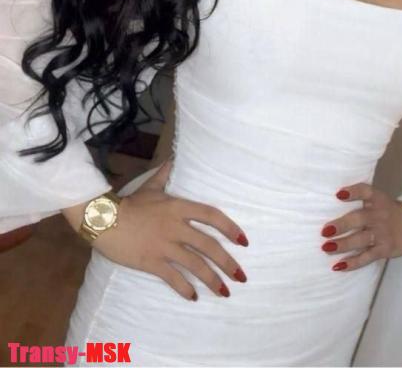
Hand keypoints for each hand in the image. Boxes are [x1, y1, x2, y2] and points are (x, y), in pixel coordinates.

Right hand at [90, 158, 248, 300]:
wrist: (103, 220)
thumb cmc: (129, 203)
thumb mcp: (149, 187)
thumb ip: (163, 174)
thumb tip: (172, 159)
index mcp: (179, 207)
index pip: (212, 216)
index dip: (230, 228)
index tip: (244, 241)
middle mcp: (176, 227)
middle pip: (209, 245)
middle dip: (228, 262)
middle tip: (241, 276)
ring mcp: (164, 245)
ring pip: (195, 265)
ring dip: (212, 280)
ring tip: (224, 292)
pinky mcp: (151, 262)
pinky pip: (173, 278)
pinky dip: (185, 289)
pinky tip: (193, 297)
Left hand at [320, 183, 401, 270]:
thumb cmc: (388, 210)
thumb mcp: (378, 199)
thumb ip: (361, 199)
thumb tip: (333, 201)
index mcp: (377, 199)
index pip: (365, 191)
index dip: (353, 192)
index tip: (339, 194)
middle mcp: (379, 215)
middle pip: (359, 219)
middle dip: (342, 225)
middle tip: (325, 231)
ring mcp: (382, 233)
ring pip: (361, 239)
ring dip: (343, 245)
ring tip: (327, 248)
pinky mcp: (385, 249)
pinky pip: (367, 257)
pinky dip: (353, 262)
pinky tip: (339, 266)